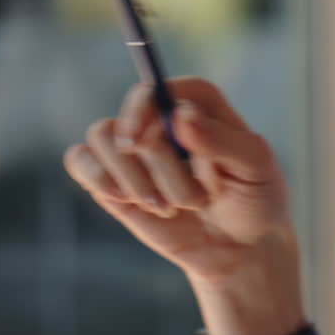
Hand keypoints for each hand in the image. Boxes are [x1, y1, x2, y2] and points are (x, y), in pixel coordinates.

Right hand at [64, 77, 291, 285]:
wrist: (239, 245)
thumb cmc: (254, 197)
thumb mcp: (255, 167)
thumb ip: (221, 140)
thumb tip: (180, 117)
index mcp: (199, 103)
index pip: (157, 89)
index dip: (144, 109)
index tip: (143, 139)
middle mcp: (161, 117)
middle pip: (129, 123)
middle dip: (160, 170)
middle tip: (195, 200)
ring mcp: (133, 146)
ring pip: (102, 139)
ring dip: (136, 182)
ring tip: (170, 207)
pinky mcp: (111, 176)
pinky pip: (79, 159)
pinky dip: (101, 181)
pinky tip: (132, 202)